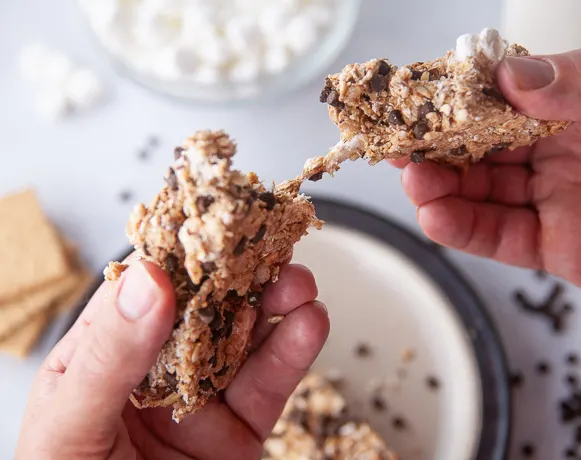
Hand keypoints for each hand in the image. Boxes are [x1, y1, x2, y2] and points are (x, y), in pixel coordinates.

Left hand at [15, 260, 328, 459]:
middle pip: (206, 310)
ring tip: (299, 285)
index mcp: (103, 358)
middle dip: (242, 278)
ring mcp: (200, 401)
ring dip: (277, 307)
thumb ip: (108, 357)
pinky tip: (308, 326)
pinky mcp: (238, 432)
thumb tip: (148, 282)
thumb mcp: (69, 427)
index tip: (213, 223)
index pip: (144, 291)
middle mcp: (155, 373)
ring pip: (246, 341)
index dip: (182, 253)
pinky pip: (269, 387)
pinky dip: (293, 353)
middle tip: (270, 252)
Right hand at [394, 50, 580, 315]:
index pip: (506, 98)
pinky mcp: (560, 247)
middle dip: (440, 148)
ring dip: (444, 189)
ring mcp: (560, 200)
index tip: (420, 101)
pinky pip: (502, 237)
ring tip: (416, 184)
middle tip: (403, 147)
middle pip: (485, 147)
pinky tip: (438, 218)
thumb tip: (514, 77)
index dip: (459, 100)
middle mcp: (565, 151)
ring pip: (485, 193)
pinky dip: (466, 229)